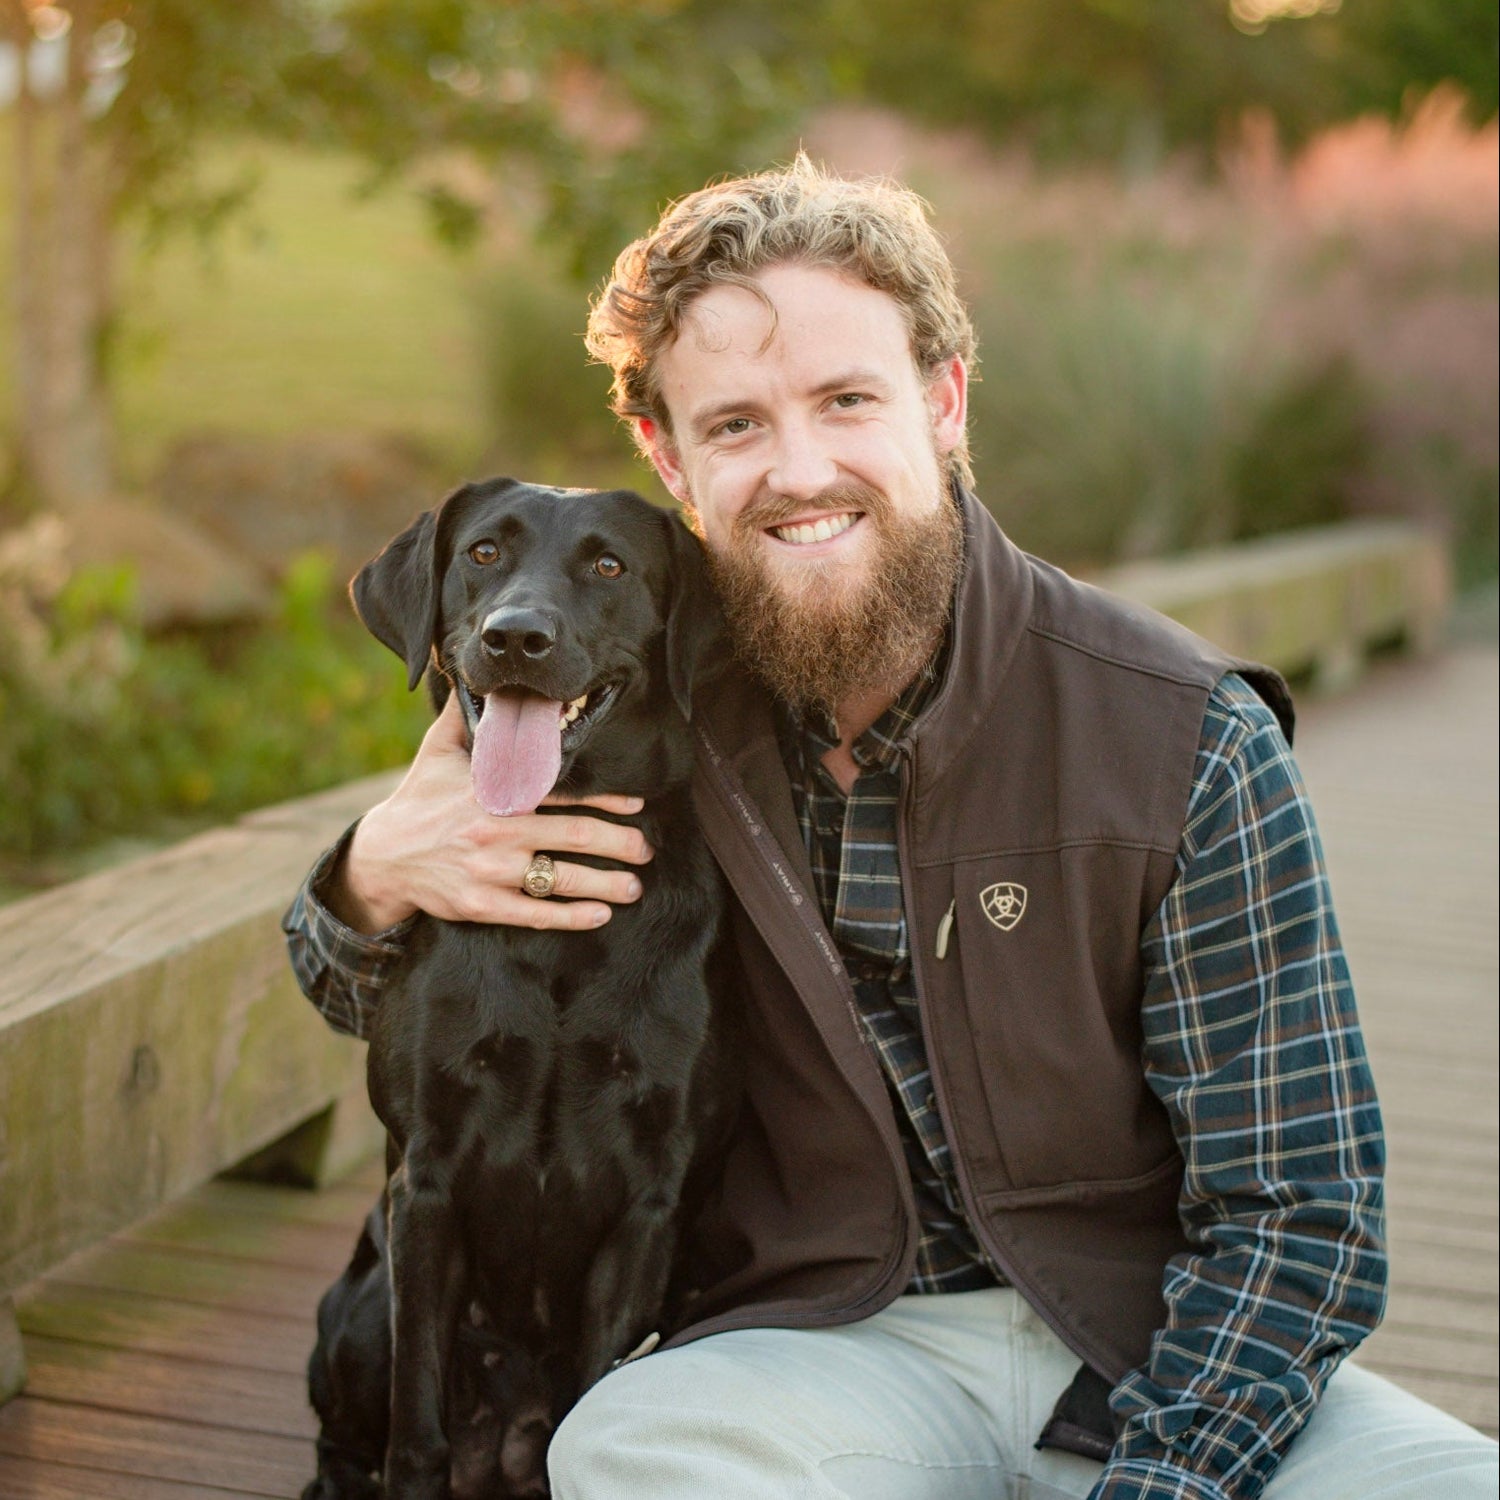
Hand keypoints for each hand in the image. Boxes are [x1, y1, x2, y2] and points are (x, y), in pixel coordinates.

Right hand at [331, 694, 653, 933]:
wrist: (382, 857)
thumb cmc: (418, 798)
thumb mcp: (438, 750)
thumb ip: (468, 716)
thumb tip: (485, 676)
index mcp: (494, 791)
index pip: (563, 792)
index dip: (606, 799)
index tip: (637, 805)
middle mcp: (496, 830)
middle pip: (575, 837)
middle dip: (619, 843)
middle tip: (646, 849)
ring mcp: (489, 871)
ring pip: (561, 878)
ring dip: (606, 884)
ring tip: (634, 886)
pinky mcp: (481, 905)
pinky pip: (535, 913)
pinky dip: (571, 917)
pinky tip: (599, 915)